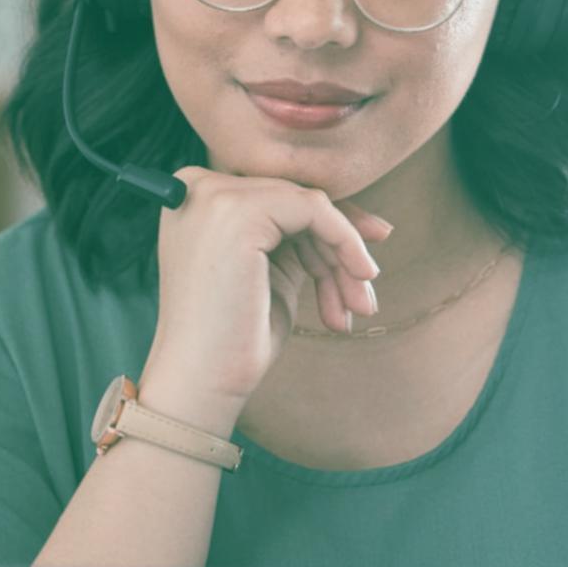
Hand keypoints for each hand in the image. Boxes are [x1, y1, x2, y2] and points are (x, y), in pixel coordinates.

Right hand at [143, 165, 392, 404]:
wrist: (203, 381)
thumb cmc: (236, 336)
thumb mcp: (272, 270)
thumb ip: (300, 234)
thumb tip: (373, 222)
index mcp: (195, 196)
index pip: (277, 196)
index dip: (327, 228)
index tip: (365, 260)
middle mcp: (196, 185)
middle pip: (294, 199)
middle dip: (338, 249)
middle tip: (365, 298)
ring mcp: (213, 195)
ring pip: (310, 206)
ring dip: (344, 257)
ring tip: (362, 305)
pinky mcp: (237, 212)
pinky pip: (315, 209)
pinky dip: (346, 240)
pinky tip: (362, 277)